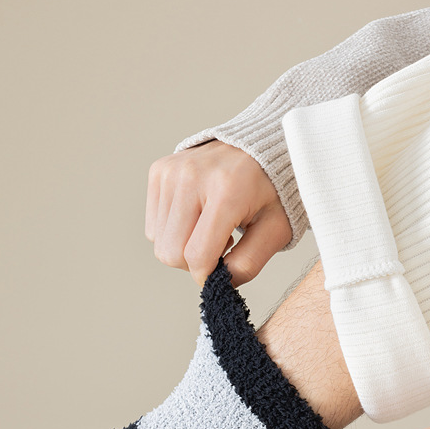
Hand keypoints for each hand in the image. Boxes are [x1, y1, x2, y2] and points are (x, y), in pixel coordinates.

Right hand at [145, 140, 291, 286]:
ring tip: (210, 225)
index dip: (207, 275)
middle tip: (221, 243)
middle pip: (171, 253)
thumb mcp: (276, 229)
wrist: (263, 145)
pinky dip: (173, 229)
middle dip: (193, 262)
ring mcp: (172, 171)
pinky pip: (153, 224)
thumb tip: (219, 283)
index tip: (221, 272)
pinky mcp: (159, 170)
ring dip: (183, 244)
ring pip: (158, 241)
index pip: (196, 255)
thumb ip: (249, 262)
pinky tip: (197, 214)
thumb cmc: (272, 190)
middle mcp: (193, 176)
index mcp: (227, 190)